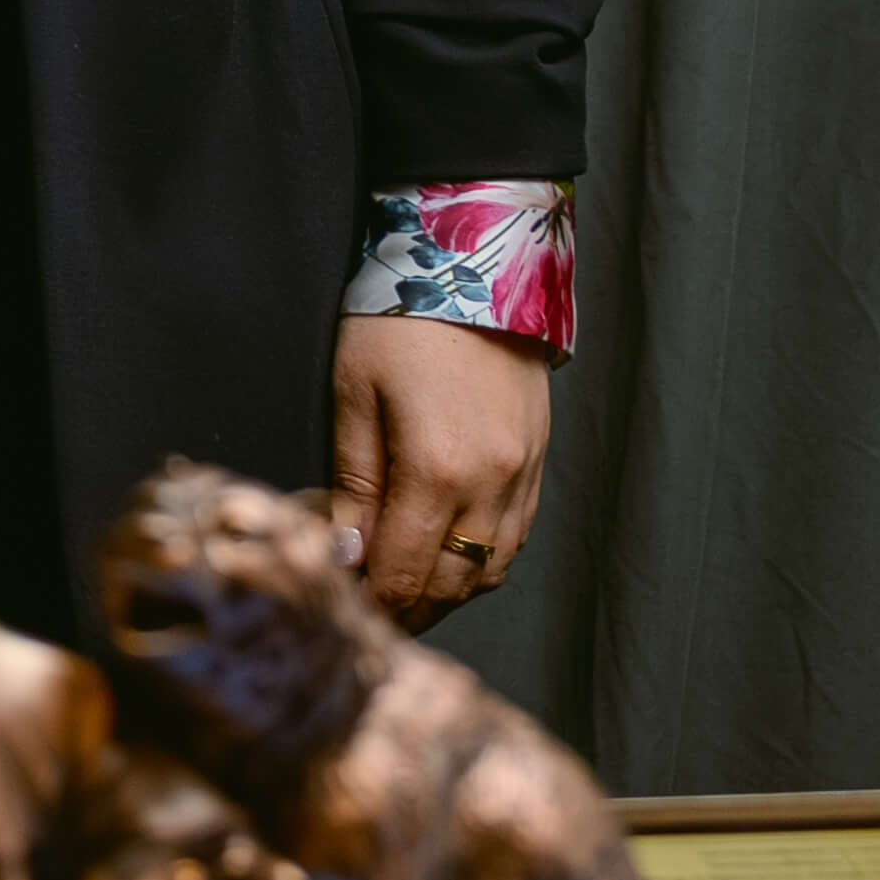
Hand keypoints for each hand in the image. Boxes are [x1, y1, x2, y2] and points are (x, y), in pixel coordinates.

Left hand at [325, 315, 555, 617]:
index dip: (370, 602)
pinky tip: (448, 558)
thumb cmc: (399, 323)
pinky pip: (514, 538)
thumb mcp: (353, 396)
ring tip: (404, 594)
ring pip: (489, 570)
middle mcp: (492, 484)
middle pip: (451, 585)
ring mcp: (524, 475)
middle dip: (407, 609)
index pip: (404, 573)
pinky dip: (480, 562)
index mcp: (438, 471)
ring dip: (447, 593)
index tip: (340, 606)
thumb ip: (353, 484)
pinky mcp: (539, 461)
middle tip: (366, 612)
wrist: (475, 267)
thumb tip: (347, 556)